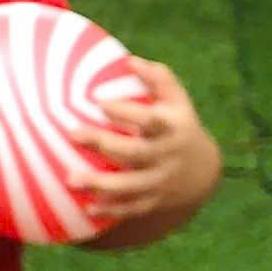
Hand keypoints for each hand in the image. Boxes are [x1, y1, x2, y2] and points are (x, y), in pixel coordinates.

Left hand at [69, 58, 221, 228]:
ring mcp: (160, 181)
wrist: (202, 171)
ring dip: (100, 184)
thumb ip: (159, 80)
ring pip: (130, 186)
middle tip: (72, 134)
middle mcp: (167, 156)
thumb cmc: (176, 124)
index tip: (100, 103)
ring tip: (69, 179)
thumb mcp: (177, 101)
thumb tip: (131, 60)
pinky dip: (110, 210)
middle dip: (104, 145)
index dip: (127, 113)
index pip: (151, 121)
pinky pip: (131, 208)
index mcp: (172, 129)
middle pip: (134, 153)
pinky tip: (86, 207)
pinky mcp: (153, 201)